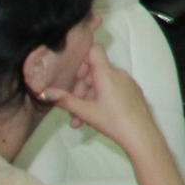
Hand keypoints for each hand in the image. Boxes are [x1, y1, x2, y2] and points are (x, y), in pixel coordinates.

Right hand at [40, 45, 161, 152]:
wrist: (141, 134)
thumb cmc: (112, 120)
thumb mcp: (84, 111)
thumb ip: (64, 100)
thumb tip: (43, 92)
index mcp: (107, 72)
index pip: (94, 50)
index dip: (82, 60)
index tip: (75, 78)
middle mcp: (119, 73)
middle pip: (94, 72)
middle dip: (80, 90)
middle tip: (72, 111)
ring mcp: (127, 82)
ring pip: (102, 85)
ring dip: (87, 100)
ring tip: (78, 123)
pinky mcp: (133, 92)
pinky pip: (113, 90)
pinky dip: (101, 100)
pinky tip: (94, 118)